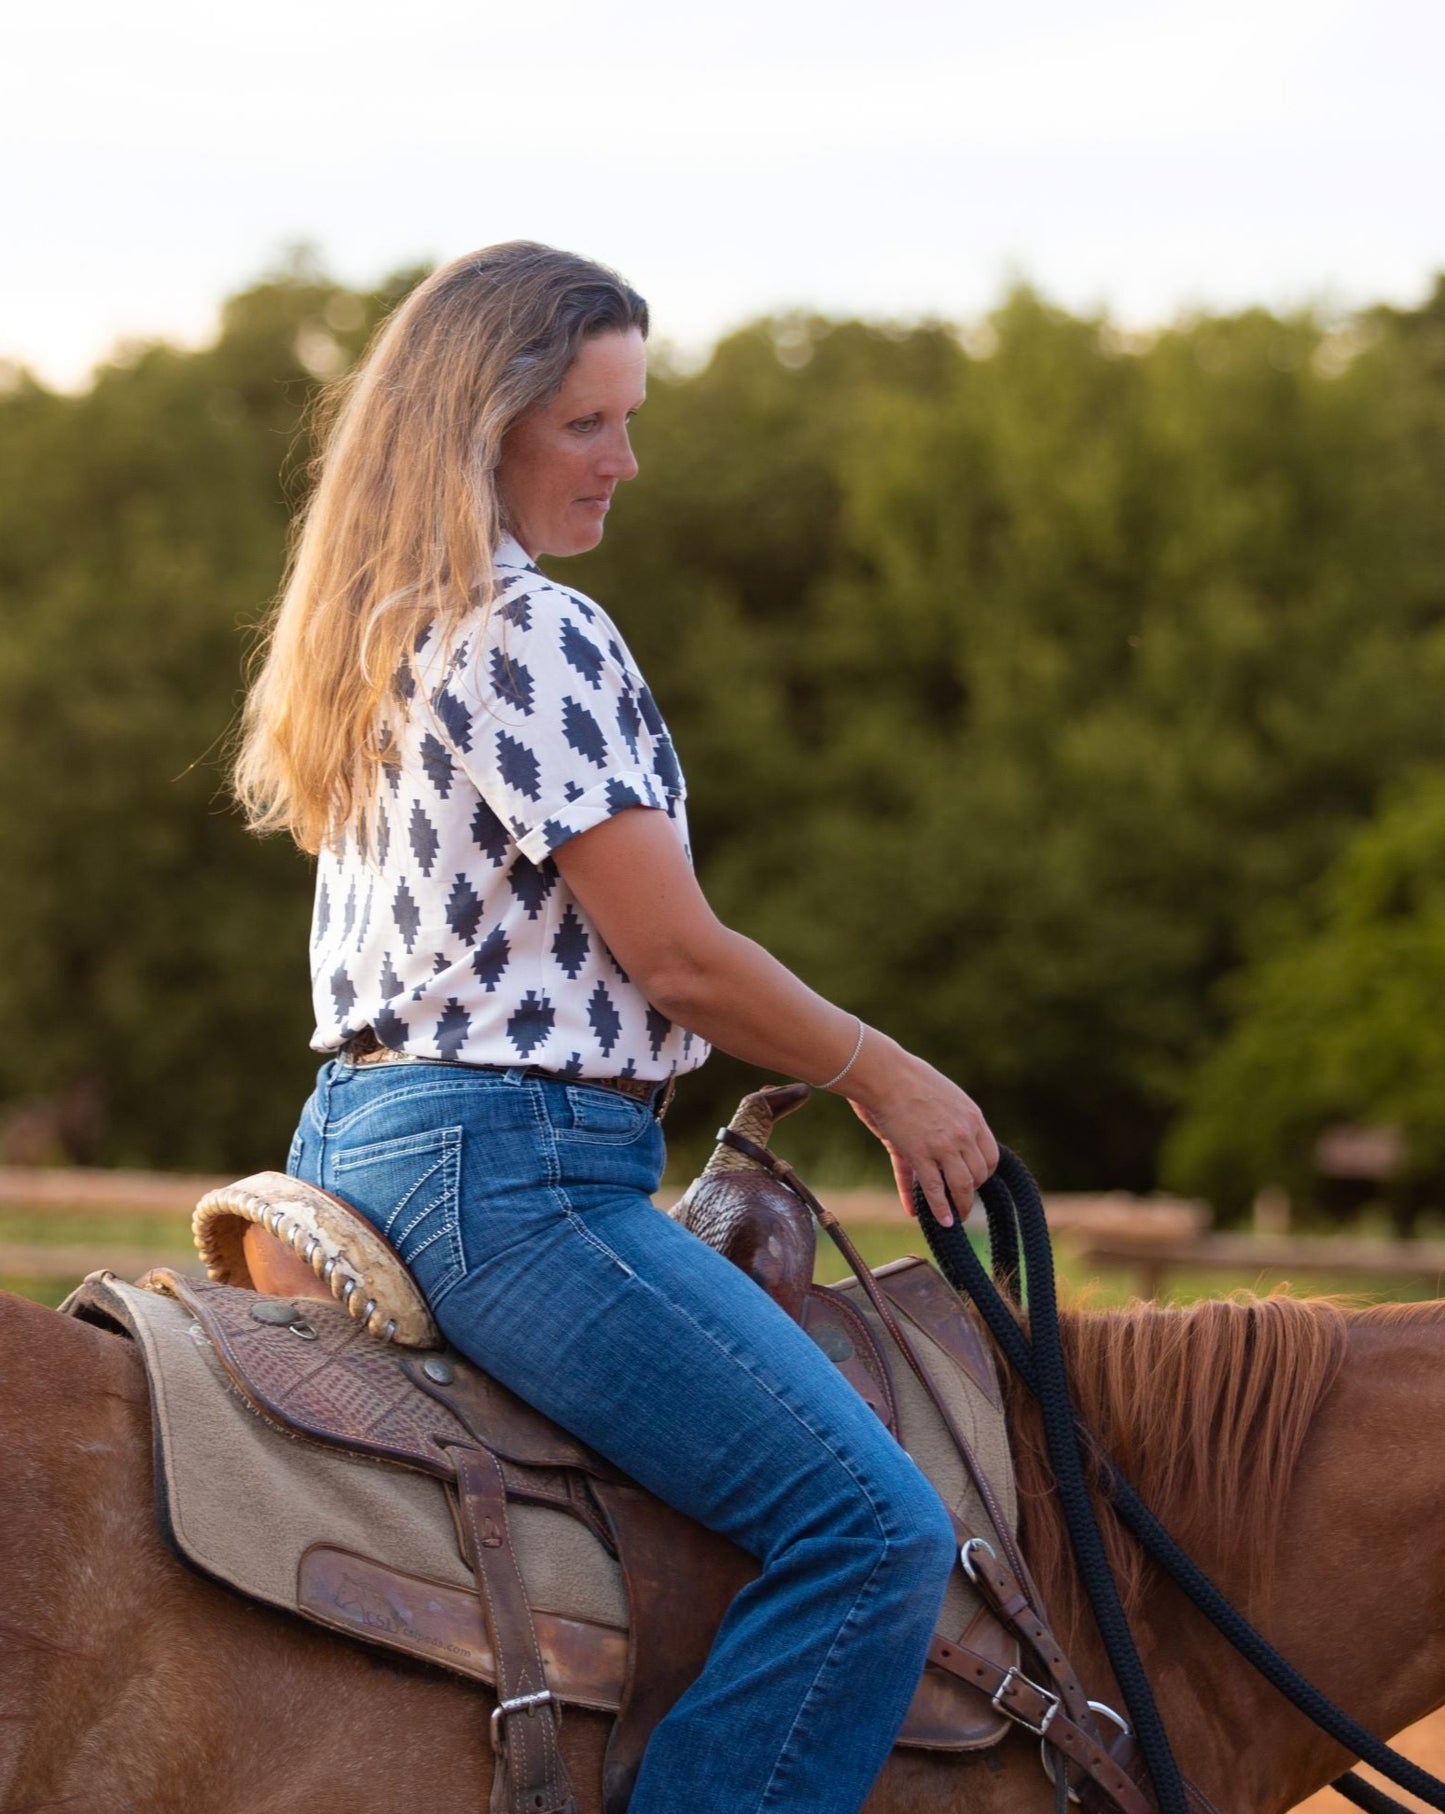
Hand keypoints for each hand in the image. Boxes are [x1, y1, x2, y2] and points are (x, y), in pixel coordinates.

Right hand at [845, 1038, 997, 1227]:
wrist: (885, 1074)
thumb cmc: (907, 1081)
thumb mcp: (939, 1100)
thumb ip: (943, 1126)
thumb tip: (942, 1145)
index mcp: (972, 1117)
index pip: (990, 1156)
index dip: (983, 1174)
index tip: (974, 1181)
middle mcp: (964, 1133)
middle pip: (979, 1174)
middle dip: (971, 1191)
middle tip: (962, 1201)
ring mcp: (944, 1145)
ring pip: (962, 1186)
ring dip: (961, 1205)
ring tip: (957, 1217)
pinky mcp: (921, 1154)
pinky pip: (935, 1189)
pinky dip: (941, 1209)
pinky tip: (943, 1222)